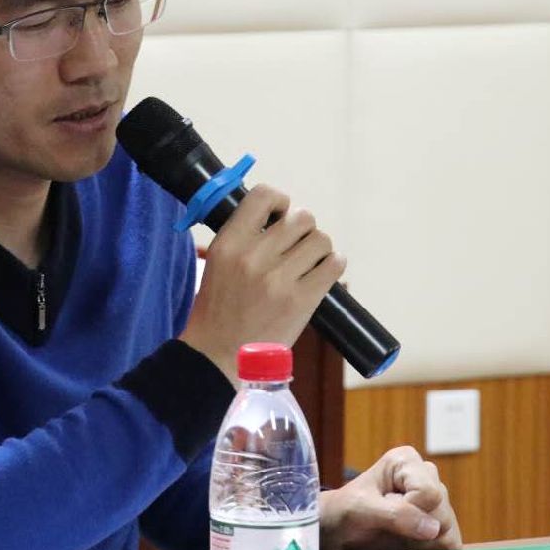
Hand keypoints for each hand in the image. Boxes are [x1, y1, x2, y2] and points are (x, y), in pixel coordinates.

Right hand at [180, 184, 345, 379]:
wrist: (218, 354)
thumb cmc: (218, 307)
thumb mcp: (216, 262)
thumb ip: (242, 237)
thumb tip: (278, 216)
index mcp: (229, 243)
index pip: (263, 196)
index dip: (279, 201)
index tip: (280, 215)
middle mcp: (254, 256)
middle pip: (301, 218)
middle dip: (303, 229)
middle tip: (296, 246)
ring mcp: (279, 279)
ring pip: (321, 240)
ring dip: (319, 249)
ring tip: (309, 262)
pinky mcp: (302, 301)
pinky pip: (333, 265)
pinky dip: (333, 265)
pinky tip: (324, 271)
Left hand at [319, 446, 461, 549]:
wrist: (339, 529)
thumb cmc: (345, 512)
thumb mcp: (362, 510)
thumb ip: (396, 515)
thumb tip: (433, 528)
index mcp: (407, 461)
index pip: (428, 494)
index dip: (410, 512)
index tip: (385, 514)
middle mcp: (426, 475)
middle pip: (442, 513)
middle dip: (417, 530)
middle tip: (390, 527)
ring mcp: (436, 499)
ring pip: (449, 530)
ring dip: (423, 543)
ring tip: (398, 535)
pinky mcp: (440, 521)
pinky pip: (451, 542)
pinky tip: (409, 545)